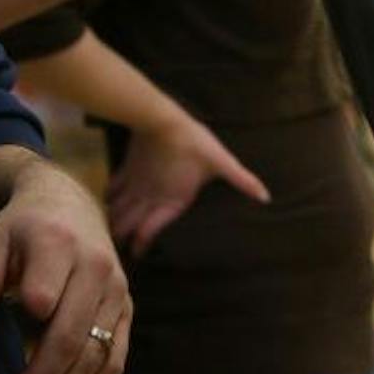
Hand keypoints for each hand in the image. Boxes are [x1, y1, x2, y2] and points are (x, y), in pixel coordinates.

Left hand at [0, 159, 130, 373]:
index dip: (28, 329)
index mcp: (58, 243)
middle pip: (71, 336)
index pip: (45, 292)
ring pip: (96, 355)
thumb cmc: (22, 229)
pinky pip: (115, 360)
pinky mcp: (126, 311)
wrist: (70, 206)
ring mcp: (117, 291)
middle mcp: (96, 267)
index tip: (6, 371)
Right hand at [106, 114, 270, 255]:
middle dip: (121, 239)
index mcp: (170, 201)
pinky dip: (108, 200)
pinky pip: (112, 189)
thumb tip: (266, 197)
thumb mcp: (221, 162)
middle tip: (119, 250)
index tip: (138, 254)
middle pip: (126, 225)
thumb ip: (242, 181)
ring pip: (116, 211)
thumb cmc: (193, 142)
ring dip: (113, 222)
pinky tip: (107, 204)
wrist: (161, 119)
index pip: (149, 231)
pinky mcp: (127, 169)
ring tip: (110, 234)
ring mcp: (135, 184)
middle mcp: (148, 197)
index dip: (141, 245)